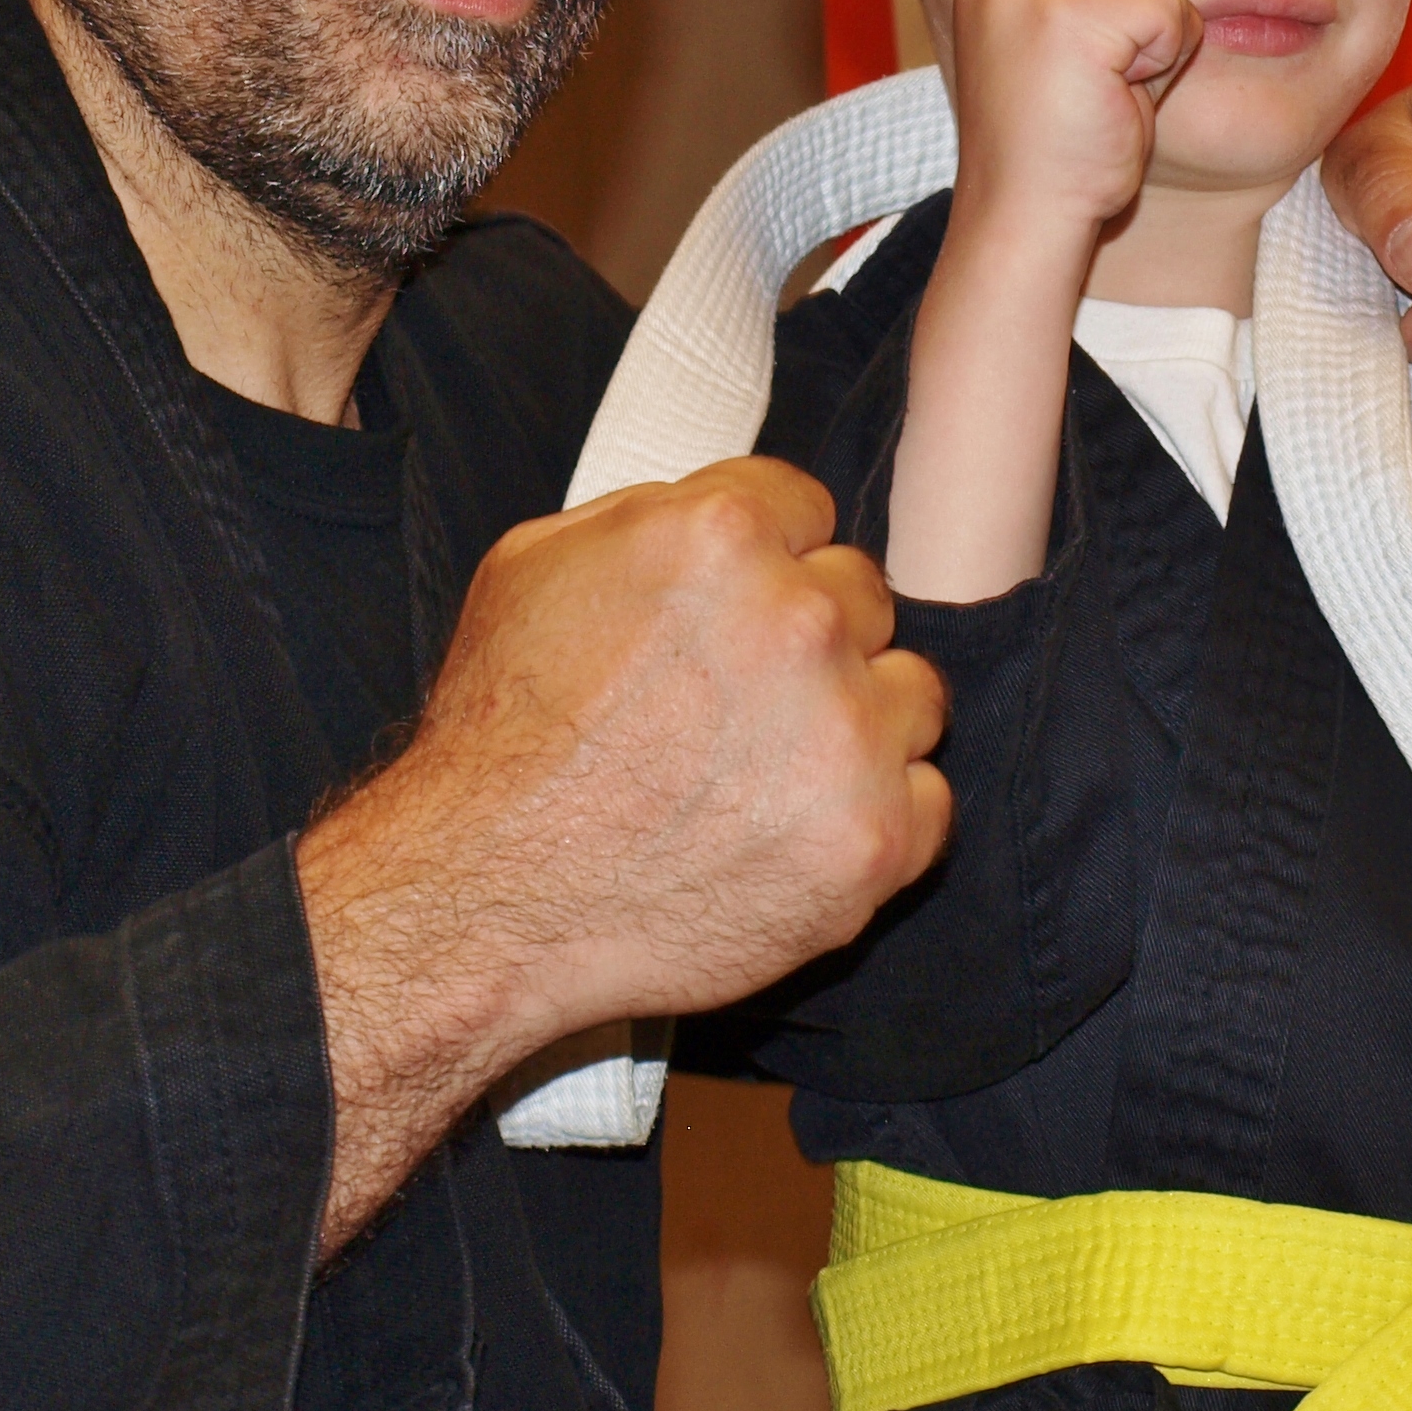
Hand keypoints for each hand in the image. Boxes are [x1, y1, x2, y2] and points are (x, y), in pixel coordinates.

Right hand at [295, 457, 949, 1252]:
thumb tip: (737, 517)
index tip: (730, 615)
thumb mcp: (537, 566)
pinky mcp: (875, 839)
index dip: (765, 564)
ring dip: (859, 726)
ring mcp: (848, 733)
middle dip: (808, 643)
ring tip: (768, 776)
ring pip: (912, 693)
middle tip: (734, 707)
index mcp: (722, 533)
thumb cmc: (501, 737)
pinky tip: (795, 835)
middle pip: (862, 598)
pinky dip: (874, 820)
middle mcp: (800, 619)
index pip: (808, 510)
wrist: (482, 900)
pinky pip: (928, 801)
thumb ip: (657, 516)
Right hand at [947, 0, 1202, 252]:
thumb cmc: (1058, 147)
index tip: (1073, 77)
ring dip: (1154, 43)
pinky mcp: (1066, 14)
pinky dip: (1165, 63)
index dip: (1122, 20)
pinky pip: (1170, 11)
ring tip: (1099, 92)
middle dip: (1140, 25)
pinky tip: (1112, 100)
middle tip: (1092, 89)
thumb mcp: (1068, 46)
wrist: (1027, 218)